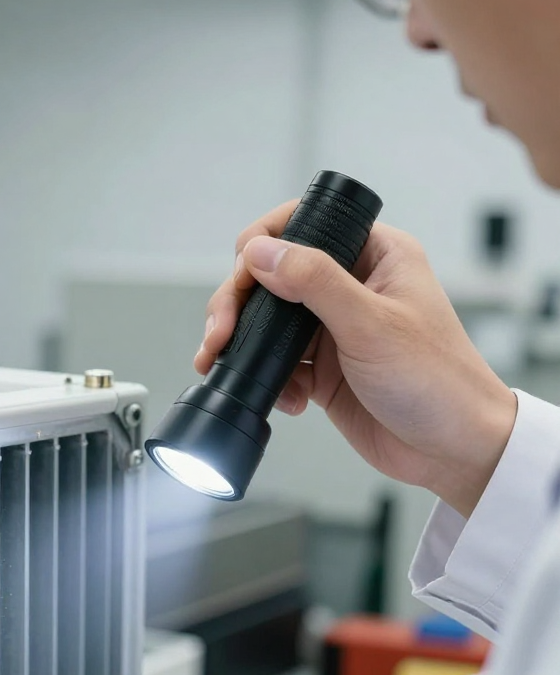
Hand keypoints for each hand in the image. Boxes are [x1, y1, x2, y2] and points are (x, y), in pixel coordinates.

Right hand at [194, 202, 517, 518]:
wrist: (454, 449)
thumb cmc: (438, 381)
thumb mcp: (371, 324)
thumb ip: (314, 282)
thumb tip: (262, 251)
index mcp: (375, 255)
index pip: (304, 224)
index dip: (264, 243)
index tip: (243, 273)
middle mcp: (352, 286)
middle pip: (274, 275)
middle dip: (239, 303)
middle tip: (220, 333)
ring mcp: (336, 329)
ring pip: (268, 321)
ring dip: (242, 342)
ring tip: (222, 363)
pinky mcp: (326, 370)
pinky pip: (278, 364)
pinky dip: (267, 379)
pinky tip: (283, 398)